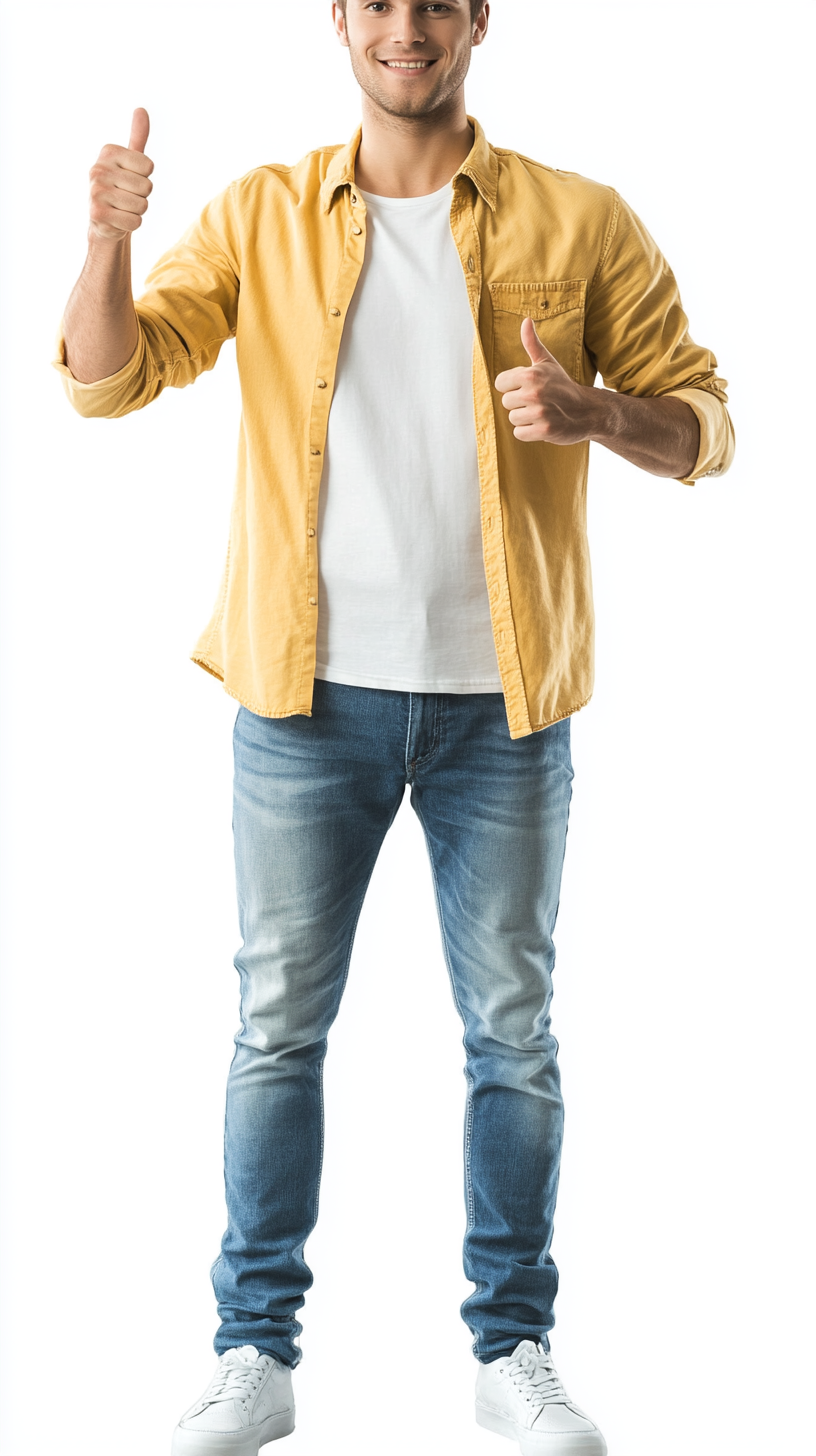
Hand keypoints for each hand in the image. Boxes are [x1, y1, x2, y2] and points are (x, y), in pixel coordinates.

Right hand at [88, 108, 152, 241]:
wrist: (104, 220)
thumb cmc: (121, 188)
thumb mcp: (129, 161)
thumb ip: (137, 137)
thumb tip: (141, 109)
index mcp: (108, 152)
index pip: (149, 166)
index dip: (145, 176)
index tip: (130, 179)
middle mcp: (98, 169)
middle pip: (147, 186)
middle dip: (142, 196)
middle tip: (127, 196)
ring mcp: (96, 191)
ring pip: (142, 205)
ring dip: (137, 211)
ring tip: (123, 208)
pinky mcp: (98, 214)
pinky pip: (135, 222)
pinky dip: (131, 224)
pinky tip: (118, 220)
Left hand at [495, 316, 596, 444]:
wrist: (587, 411)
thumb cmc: (563, 386)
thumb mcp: (548, 363)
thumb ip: (532, 344)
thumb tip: (526, 321)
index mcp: (531, 374)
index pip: (500, 383)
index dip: (512, 386)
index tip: (527, 388)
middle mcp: (534, 392)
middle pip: (506, 402)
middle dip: (519, 404)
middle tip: (538, 402)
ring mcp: (540, 412)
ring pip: (513, 419)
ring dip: (524, 419)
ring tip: (541, 413)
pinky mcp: (544, 430)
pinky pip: (519, 433)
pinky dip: (528, 432)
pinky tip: (541, 425)